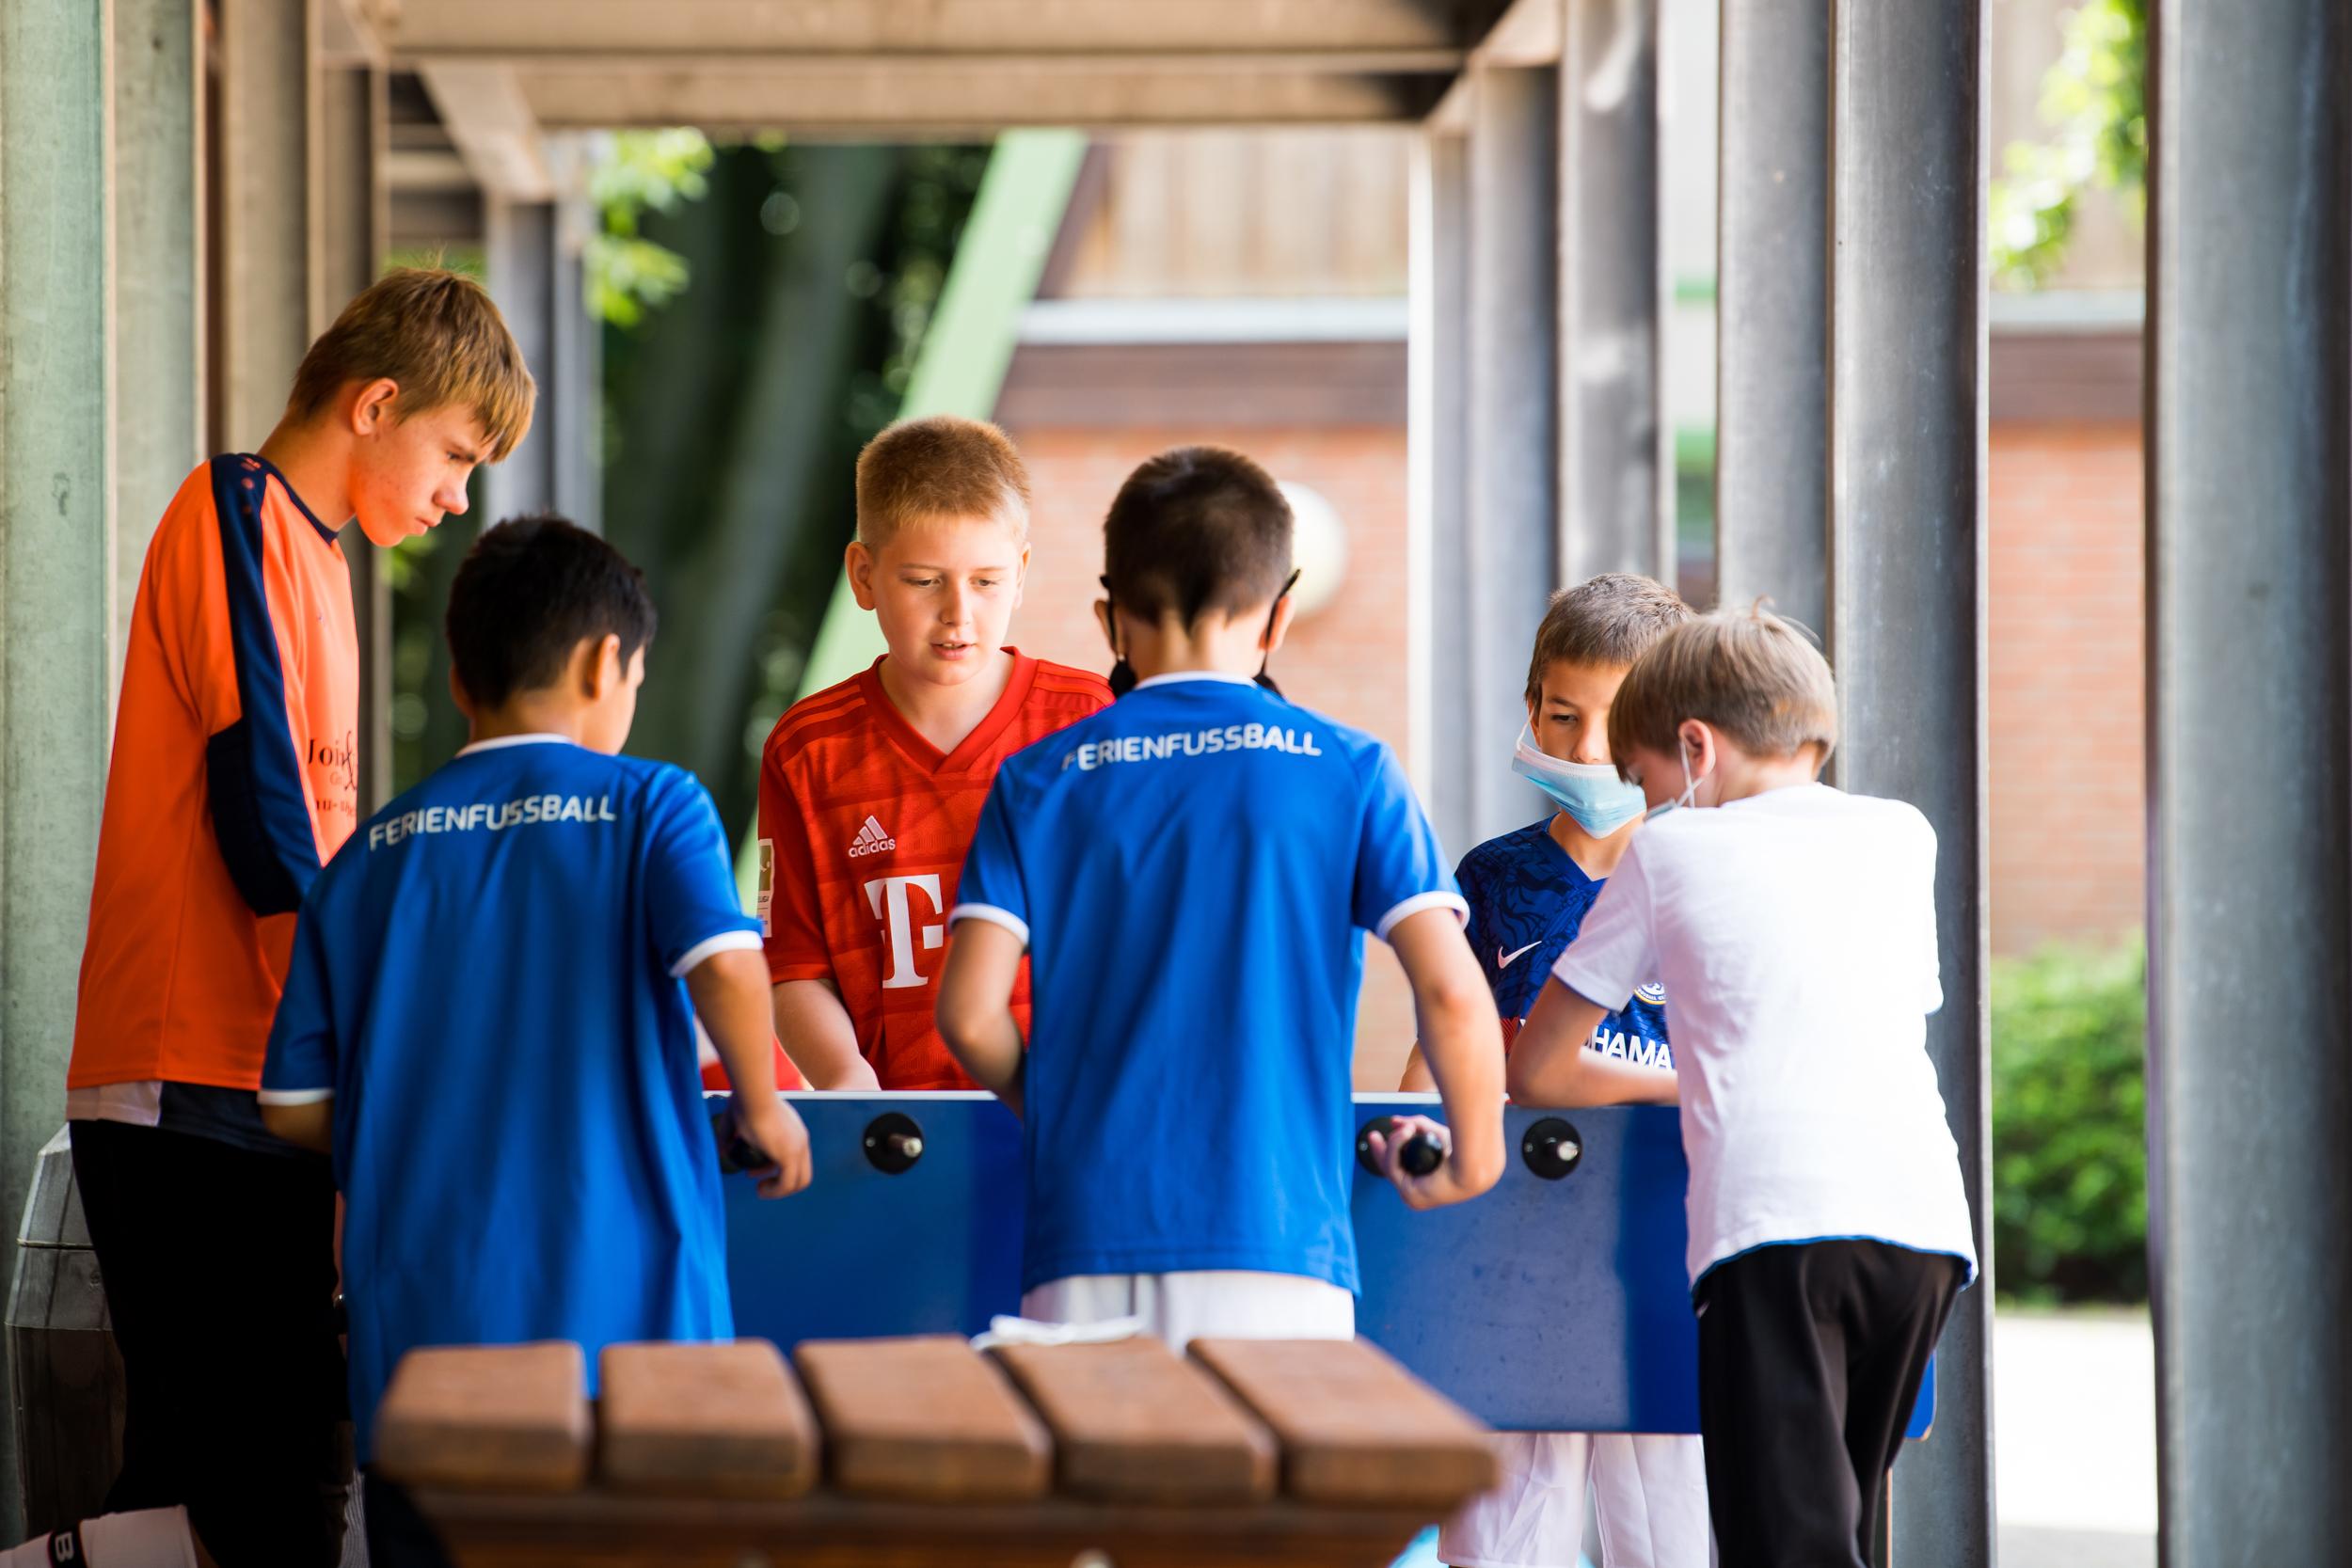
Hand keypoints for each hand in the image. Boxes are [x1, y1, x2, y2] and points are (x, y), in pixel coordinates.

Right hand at [722, 1094, 811, 1198]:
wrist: (752, 1095)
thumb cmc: (744, 1101)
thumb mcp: (736, 1121)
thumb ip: (729, 1136)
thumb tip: (723, 1151)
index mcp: (794, 1131)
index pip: (792, 1159)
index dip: (772, 1170)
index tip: (753, 1171)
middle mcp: (801, 1140)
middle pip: (800, 1172)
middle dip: (779, 1182)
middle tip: (757, 1180)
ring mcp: (798, 1148)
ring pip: (799, 1182)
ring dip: (778, 1191)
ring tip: (760, 1190)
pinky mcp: (789, 1155)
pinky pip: (787, 1184)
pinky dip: (775, 1192)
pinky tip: (760, 1190)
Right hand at [1366, 1113, 1481, 1211]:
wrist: (1475, 1164)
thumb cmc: (1465, 1152)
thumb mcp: (1436, 1134)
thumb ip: (1416, 1126)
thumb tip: (1395, 1121)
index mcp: (1429, 1182)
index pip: (1403, 1167)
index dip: (1391, 1150)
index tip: (1387, 1133)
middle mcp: (1420, 1192)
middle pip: (1391, 1170)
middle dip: (1381, 1151)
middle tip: (1373, 1136)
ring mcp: (1413, 1197)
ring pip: (1391, 1165)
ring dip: (1394, 1143)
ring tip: (1408, 1129)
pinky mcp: (1410, 1196)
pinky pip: (1393, 1167)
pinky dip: (1396, 1147)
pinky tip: (1406, 1133)